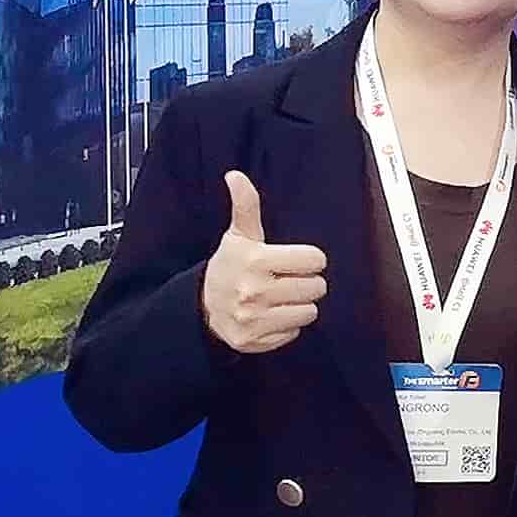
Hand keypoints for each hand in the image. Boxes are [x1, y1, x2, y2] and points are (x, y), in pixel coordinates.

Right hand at [199, 170, 329, 354]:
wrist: (200, 306)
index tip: (295, 260)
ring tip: (281, 297)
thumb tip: (236, 176)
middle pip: (317, 288)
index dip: (309, 259)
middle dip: (306, 282)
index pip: (314, 260)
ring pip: (309, 312)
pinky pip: (294, 333)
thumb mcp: (239, 236)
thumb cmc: (229, 266)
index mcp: (255, 261)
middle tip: (287, 280)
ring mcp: (253, 319)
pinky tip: (270, 316)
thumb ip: (245, 206)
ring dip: (299, 305)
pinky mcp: (253, 340)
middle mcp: (253, 291)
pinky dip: (286, 326)